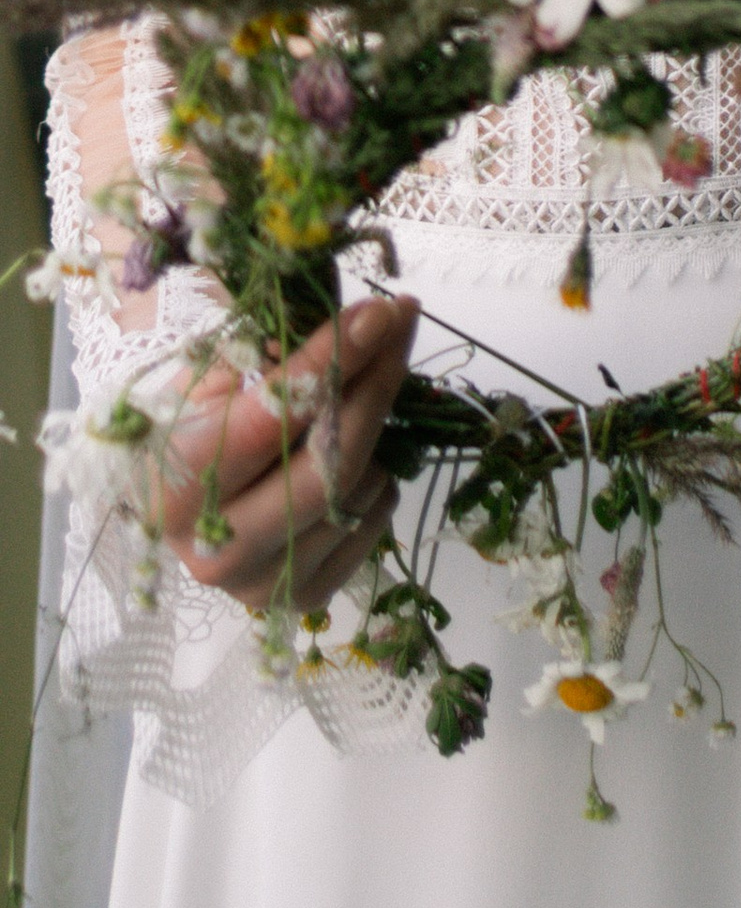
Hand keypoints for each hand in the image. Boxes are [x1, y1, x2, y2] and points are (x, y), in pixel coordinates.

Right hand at [160, 297, 416, 614]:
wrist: (174, 507)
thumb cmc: (186, 431)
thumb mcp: (207, 381)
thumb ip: (270, 355)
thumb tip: (353, 322)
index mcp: (175, 492)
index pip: (272, 419)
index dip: (331, 362)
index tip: (378, 311)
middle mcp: (217, 552)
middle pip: (329, 464)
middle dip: (374, 384)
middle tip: (400, 320)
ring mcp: (264, 585)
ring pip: (357, 491)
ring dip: (376, 428)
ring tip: (362, 384)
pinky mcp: (307, 596)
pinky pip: (373, 520)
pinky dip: (379, 474)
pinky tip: (355, 448)